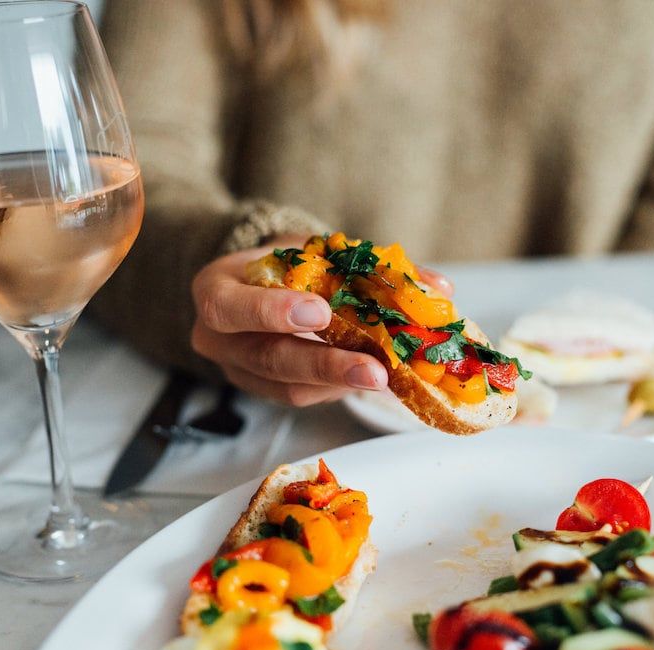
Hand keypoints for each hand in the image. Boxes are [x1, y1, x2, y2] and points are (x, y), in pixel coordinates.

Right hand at [191, 246, 388, 405]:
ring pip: (288, 387)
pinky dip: (340, 387)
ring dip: (342, 383)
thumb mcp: (313, 250)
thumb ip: (368, 264)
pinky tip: (372, 378)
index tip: (321, 312)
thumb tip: (438, 286)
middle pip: (268, 358)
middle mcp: (218, 338)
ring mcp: (240, 371)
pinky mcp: (265, 392)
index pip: (228, 307)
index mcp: (216, 289)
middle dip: (325, 363)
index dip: (271, 312)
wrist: (263, 285)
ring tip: (386, 377)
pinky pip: (303, 396)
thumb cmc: (286, 263)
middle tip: (374, 367)